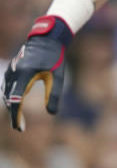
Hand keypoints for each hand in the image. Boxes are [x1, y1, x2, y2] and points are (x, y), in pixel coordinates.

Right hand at [3, 16, 74, 130]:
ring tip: (19, 119)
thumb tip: (52, 113)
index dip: (16, 116)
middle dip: (14, 114)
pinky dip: (10, 97)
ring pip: (7, 93)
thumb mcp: (58, 77)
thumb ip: (54, 95)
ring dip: (12, 106)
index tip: (20, 128)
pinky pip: (7, 87)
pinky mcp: (11, 70)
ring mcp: (11, 71)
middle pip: (10, 99)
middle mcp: (14, 73)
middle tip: (20, 127)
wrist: (47, 39)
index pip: (16, 100)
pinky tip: (16, 105)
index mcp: (25, 74)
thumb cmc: (55, 58)